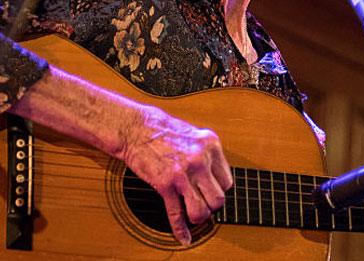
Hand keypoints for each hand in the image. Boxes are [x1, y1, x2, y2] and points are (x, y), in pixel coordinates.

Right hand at [120, 104, 232, 244]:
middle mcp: (200, 160)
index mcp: (211, 145)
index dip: (219, 189)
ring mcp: (183, 174)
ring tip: (193, 215)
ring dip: (198, 217)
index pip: (227, 181)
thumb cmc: (162, 130)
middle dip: (211, 206)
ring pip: (201, 211)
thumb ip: (206, 155)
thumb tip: (214, 177)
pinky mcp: (165, 184)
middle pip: (218, 199)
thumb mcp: (194, 135)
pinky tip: (183, 236)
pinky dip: (180, 229)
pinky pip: (176, 214)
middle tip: (203, 203)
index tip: (211, 191)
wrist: (136, 128)